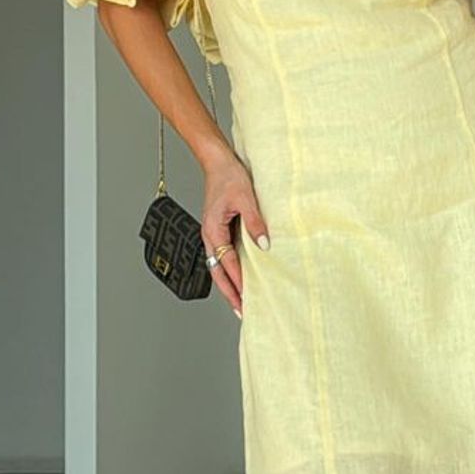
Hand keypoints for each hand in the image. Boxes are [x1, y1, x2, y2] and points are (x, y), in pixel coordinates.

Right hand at [201, 152, 269, 319]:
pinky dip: (231, 270)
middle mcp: (210, 235)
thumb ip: (255, 222)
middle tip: (242, 311)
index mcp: (212, 230)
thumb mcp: (246, 198)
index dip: (238, 281)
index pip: (227, 262)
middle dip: (230, 293)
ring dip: (230, 284)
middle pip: (218, 272)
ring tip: (241, 301)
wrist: (218, 162)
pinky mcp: (219, 230)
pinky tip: (241, 276)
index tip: (247, 298)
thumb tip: (264, 245)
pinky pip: (224, 256)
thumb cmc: (228, 176)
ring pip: (219, 266)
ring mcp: (213, 234)